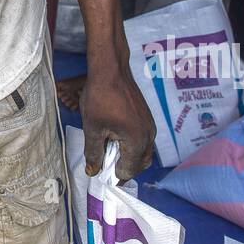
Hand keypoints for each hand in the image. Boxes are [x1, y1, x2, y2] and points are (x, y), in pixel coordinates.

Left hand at [79, 53, 155, 182]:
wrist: (110, 70)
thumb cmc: (99, 98)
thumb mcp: (92, 128)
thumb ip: (94, 152)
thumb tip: (93, 171)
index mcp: (137, 141)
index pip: (128, 170)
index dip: (112, 173)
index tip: (99, 168)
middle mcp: (149, 135)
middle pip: (140, 164)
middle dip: (123, 167)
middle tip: (104, 161)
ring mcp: (150, 126)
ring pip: (143, 152)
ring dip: (128, 156)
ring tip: (107, 148)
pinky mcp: (147, 118)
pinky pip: (143, 140)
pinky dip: (131, 144)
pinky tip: (114, 135)